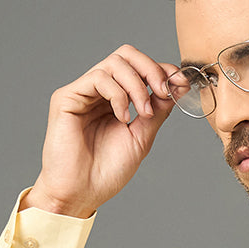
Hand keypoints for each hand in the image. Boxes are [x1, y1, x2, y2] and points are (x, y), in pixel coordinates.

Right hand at [23, 45, 179, 217]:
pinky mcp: (67, 97)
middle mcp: (98, 91)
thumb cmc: (107, 171)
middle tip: (163, 92)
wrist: (82, 192)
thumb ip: (156, 111)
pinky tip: (122, 118)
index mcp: (116, 99)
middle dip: (151, 69)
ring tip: (142, 114)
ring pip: (114, 63)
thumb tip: (176, 85)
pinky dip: (118, 95)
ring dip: (137, 86)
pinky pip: (99, 78)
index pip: (139, 68)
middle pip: (126, 55)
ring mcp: (82, 92)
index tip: (181, 83)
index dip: (161, 70)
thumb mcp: (141, 137)